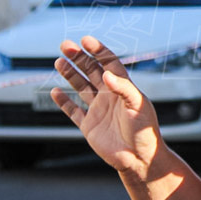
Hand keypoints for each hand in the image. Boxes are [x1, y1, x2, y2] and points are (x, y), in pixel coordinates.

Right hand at [52, 36, 163, 175]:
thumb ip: (123, 88)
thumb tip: (106, 74)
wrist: (140, 159)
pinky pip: (73, 111)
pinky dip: (64, 102)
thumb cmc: (145, 131)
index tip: (86, 40)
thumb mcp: (138, 106)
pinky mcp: (89, 126)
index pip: (109, 64)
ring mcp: (99, 110)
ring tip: (59, 61)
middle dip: (79, 58)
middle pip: (92, 71)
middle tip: (65, 45)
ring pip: (81, 87)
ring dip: (70, 74)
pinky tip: (55, 91)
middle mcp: (110, 96)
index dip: (98, 51)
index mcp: (124, 88)